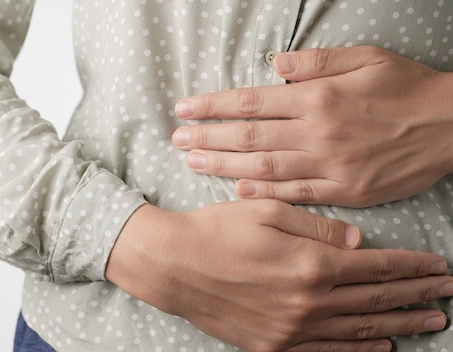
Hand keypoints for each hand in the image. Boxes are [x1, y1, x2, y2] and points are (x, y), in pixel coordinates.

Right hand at [106, 201, 451, 351]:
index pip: (376, 267)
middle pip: (375, 300)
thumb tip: (358, 241)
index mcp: (309, 264)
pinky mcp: (272, 345)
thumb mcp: (266, 210)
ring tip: (430, 322)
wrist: (171, 265)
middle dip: (416, 296)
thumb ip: (317, 226)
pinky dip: (359, 351)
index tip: (438, 265)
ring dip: (399, 325)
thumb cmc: (216, 230)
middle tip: (448, 294)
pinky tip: (381, 347)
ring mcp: (290, 329)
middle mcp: (307, 302)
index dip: (411, 267)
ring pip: (359, 330)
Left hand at [172, 46, 452, 206]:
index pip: (251, 102)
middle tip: (177, 141)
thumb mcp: (366, 59)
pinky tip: (236, 191)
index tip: (184, 110)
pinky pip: (294, 194)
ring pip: (264, 168)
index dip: (213, 107)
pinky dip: (263, 193)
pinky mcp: (343, 191)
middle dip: (207, 139)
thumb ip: (318, 62)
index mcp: (318, 98)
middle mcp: (317, 133)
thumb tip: (276, 66)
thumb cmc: (406, 88)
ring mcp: (329, 165)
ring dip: (224, 167)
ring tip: (193, 163)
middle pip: (249, 137)